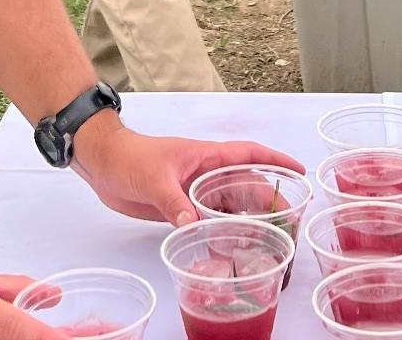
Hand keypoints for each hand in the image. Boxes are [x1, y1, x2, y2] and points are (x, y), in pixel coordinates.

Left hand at [72, 119, 303, 225]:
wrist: (102, 164)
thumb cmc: (129, 158)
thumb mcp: (154, 179)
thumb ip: (173, 201)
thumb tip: (194, 225)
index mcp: (206, 157)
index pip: (249, 154)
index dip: (276, 160)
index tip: (299, 171)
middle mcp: (206, 173)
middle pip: (245, 185)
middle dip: (268, 200)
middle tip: (288, 222)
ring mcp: (194, 190)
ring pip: (229, 204)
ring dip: (246, 218)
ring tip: (268, 239)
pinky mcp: (181, 206)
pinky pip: (209, 218)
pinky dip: (222, 229)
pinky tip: (231, 246)